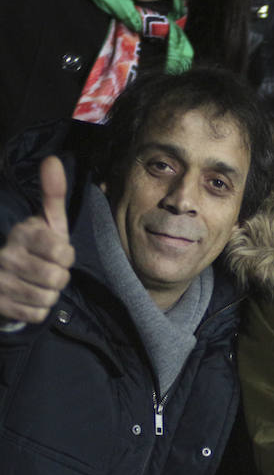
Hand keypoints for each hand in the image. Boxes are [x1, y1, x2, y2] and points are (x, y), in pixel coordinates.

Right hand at [0, 156, 73, 322]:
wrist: (3, 277)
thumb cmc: (36, 246)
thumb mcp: (47, 221)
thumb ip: (53, 194)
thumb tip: (53, 160)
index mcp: (22, 233)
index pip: (63, 252)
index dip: (67, 256)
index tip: (57, 252)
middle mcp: (6, 255)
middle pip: (58, 278)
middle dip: (60, 278)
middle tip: (48, 271)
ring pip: (48, 298)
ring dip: (49, 294)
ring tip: (37, 283)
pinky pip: (36, 314)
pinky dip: (38, 309)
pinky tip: (27, 297)